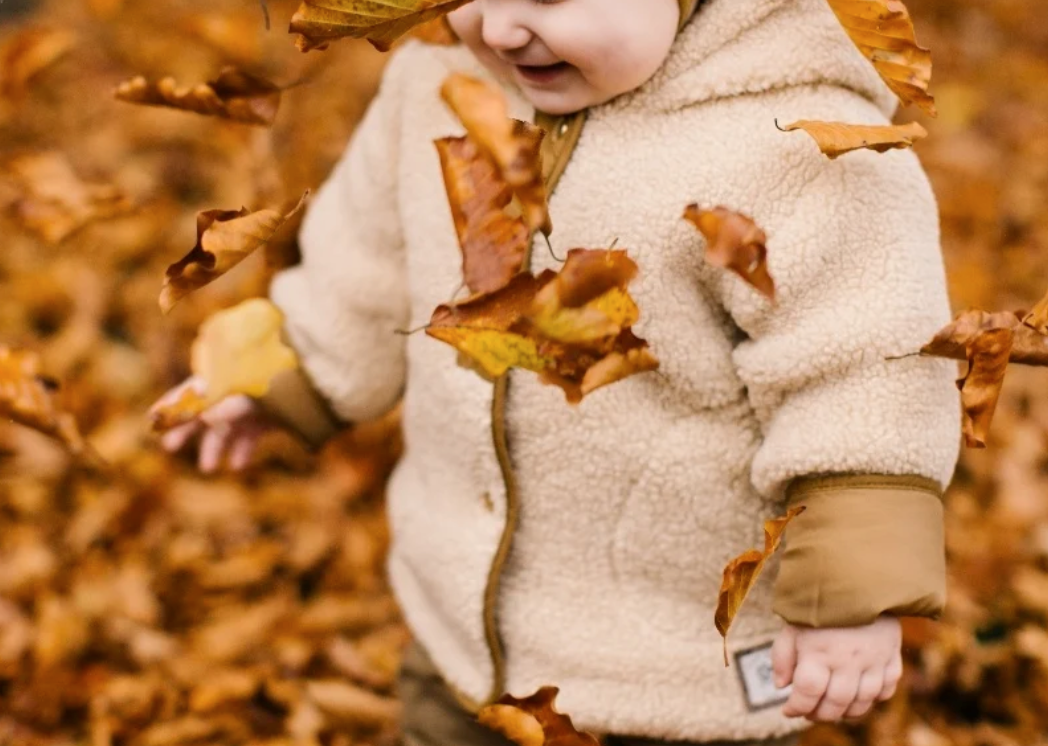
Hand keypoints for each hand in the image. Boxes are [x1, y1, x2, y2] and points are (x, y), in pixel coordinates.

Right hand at [151, 376, 275, 472]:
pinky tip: (239, 465)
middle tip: (169, 447)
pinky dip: (245, 449)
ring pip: (228, 427)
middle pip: (206, 411)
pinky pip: (252, 435)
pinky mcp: (270, 418)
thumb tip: (205, 416)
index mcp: (229, 380)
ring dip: (216, 446)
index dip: (173, 404)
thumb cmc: (284, 383)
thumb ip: (232, 404)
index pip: (194, 391)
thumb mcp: (257, 394)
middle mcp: (237, 391)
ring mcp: (254, 405)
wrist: (321, 385)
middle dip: (188, 429)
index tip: (152, 418)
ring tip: (209, 468)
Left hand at [771, 615, 902, 721]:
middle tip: (810, 712)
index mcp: (819, 650)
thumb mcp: (792, 625)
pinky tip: (859, 695)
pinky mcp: (892, 657)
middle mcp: (848, 660)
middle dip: (819, 714)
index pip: (808, 692)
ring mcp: (874, 661)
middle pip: (836, 703)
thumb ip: (783, 657)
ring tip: (832, 707)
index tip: (788, 710)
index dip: (796, 707)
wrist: (859, 580)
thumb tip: (782, 686)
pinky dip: (872, 699)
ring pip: (863, 701)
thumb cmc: (820, 605)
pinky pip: (886, 690)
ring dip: (846, 712)